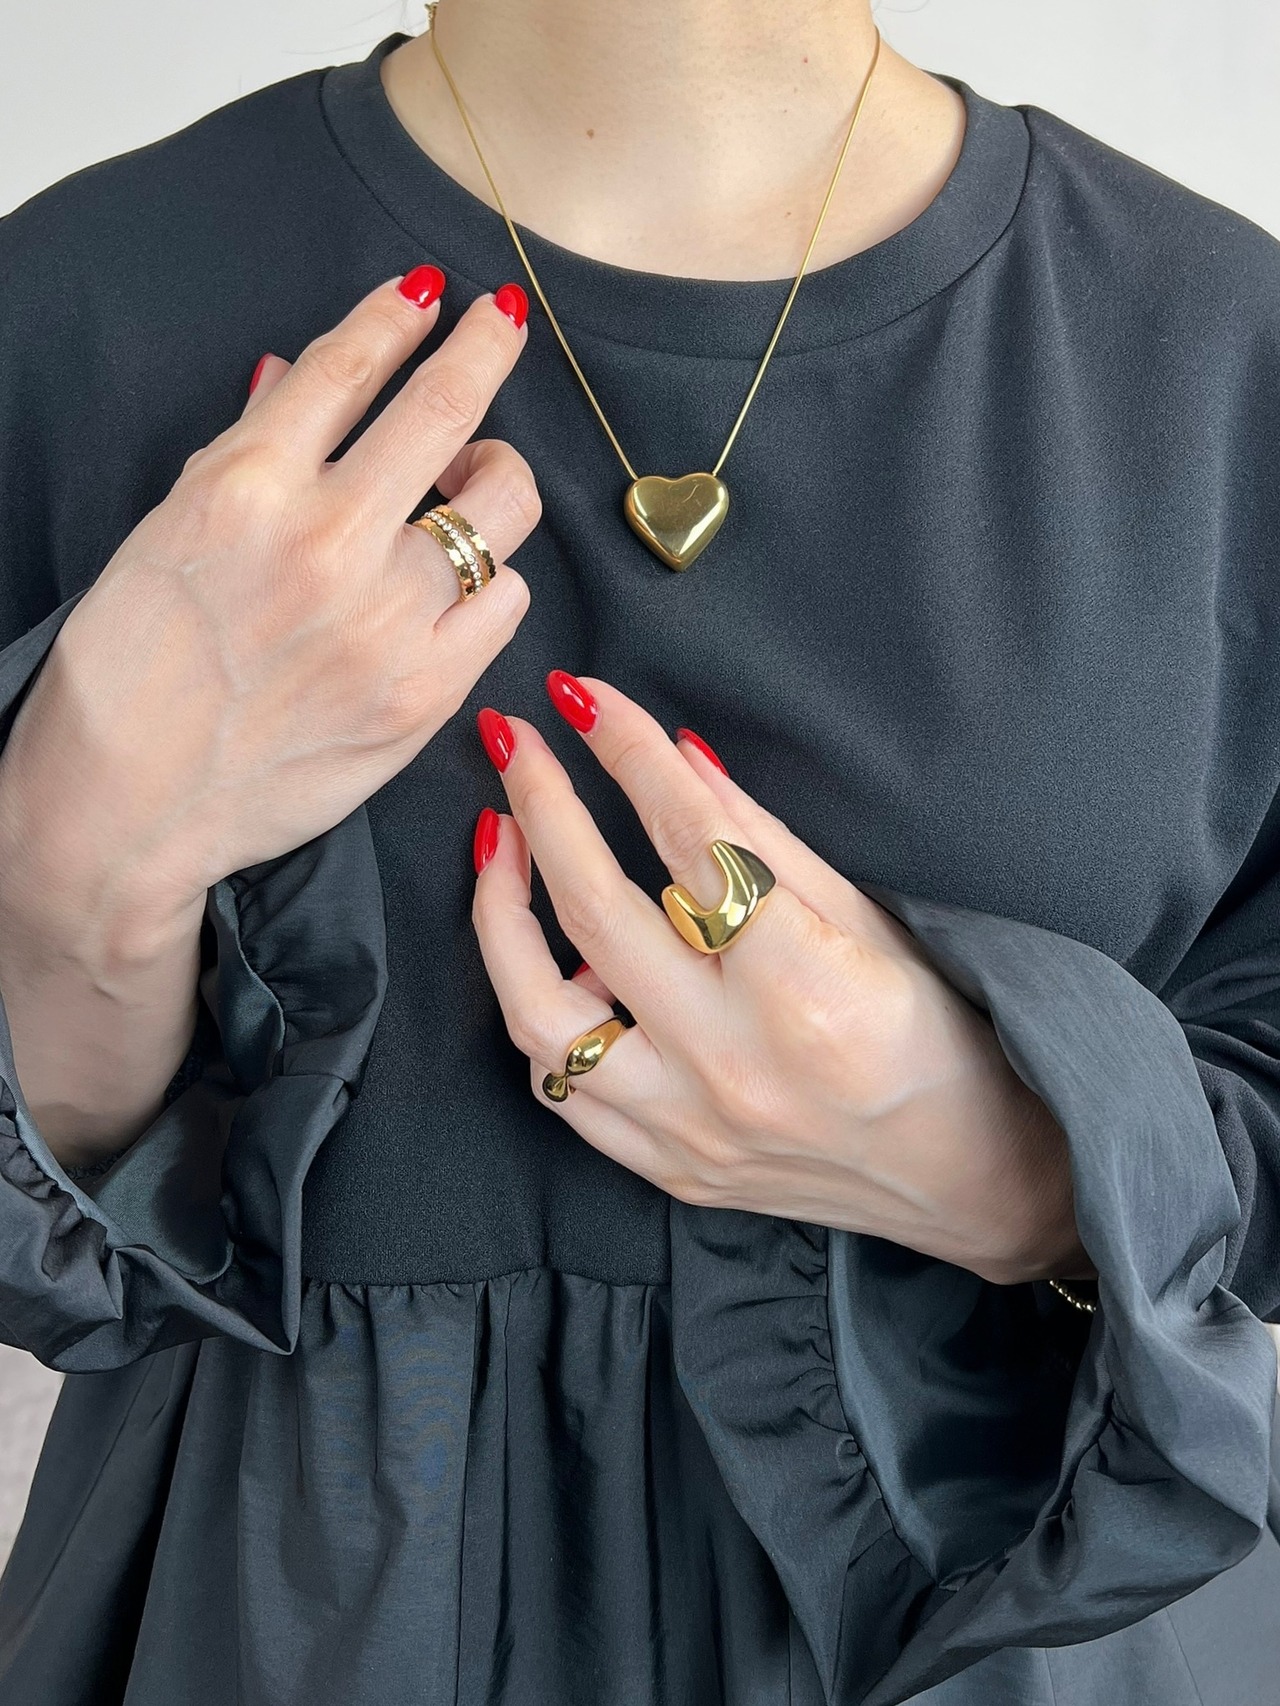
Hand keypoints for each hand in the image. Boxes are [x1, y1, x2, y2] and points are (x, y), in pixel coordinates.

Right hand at [0, 269, 538, 940]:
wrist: (127, 806)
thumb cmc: (131, 671)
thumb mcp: (166, 533)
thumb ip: (245, 452)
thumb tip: (296, 378)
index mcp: (246, 487)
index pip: (348, 366)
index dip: (401, 315)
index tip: (434, 293)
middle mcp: (324, 540)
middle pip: (444, 409)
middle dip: (486, 347)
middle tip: (502, 323)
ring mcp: (383, 619)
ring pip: (501, 505)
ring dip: (495, 479)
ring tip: (469, 488)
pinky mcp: (424, 690)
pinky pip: (509, 600)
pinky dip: (495, 580)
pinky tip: (461, 587)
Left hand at [470, 675, 1087, 1286]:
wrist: (972, 1179)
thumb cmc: (943, 1037)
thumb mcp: (873, 920)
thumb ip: (765, 841)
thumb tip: (677, 756)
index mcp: (805, 989)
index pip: (687, 838)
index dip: (626, 752)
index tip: (584, 697)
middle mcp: (733, 1064)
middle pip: (593, 908)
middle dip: (541, 802)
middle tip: (515, 740)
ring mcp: (689, 1128)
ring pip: (539, 1012)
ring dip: (502, 913)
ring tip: (502, 841)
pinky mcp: (667, 1167)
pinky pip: (559, 1086)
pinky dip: (541, 1010)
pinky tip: (552, 955)